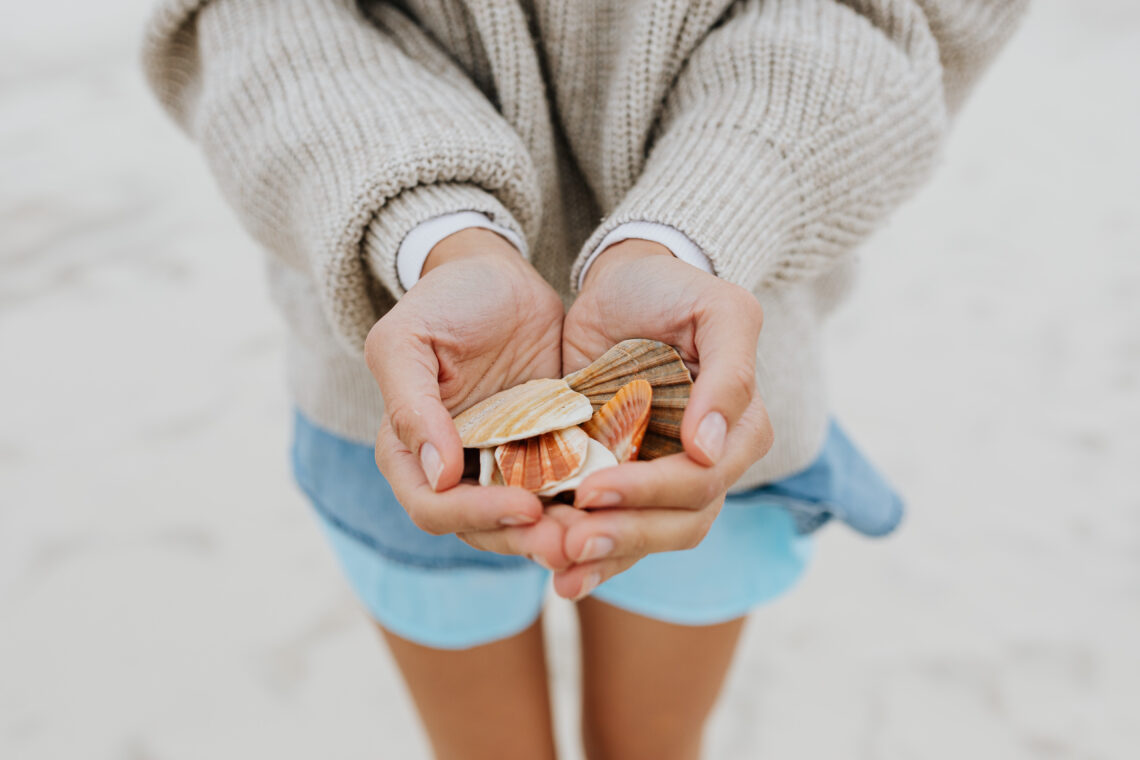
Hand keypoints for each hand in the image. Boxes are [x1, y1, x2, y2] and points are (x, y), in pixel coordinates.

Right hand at [365, 228, 569, 567]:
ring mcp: (504, 466)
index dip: (475, 516)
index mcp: (410, 453)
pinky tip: (621, 504)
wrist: (498, 278)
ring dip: (562, 533)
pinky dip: (589, 502)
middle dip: (526, 540)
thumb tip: (438, 474)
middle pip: (486, 529)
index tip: (524, 506)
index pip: (433, 507)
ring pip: (531, 521)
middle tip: (571, 542)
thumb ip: (411, 406)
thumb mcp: (407, 341)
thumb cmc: (443, 302)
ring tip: (600, 533)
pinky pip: (568, 487)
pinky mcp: (548, 453)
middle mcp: (456, 472)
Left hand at [552, 239, 773, 597]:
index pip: (701, 483)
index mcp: (738, 432)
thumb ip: (730, 374)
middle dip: (623, 537)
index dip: (650, 493)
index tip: (593, 490)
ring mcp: (662, 476)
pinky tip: (556, 574)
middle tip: (568, 542)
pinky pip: (613, 528)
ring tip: (556, 567)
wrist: (623, 283)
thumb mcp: (719, 311)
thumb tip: (708, 451)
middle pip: (677, 524)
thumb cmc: (674, 290)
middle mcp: (707, 465)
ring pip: (644, 537)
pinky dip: (588, 554)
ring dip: (603, 558)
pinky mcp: (621, 477)